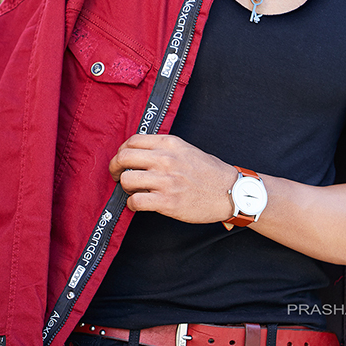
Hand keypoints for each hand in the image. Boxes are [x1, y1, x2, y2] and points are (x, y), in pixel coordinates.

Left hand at [109, 134, 235, 222]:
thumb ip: (163, 148)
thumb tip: (139, 152)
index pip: (132, 141)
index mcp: (170, 144)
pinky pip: (136, 201)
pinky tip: (138, 204)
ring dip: (125, 187)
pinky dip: (132, 204)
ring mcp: (166, 181)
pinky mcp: (167, 201)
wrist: (230, 192)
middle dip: (115, 168)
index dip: (122, 151)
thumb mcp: (186, 149)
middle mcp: (165, 159)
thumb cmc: (209, 172)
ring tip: (133, 191)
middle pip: (123, 157)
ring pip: (126, 179)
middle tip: (117, 175)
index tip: (122, 160)